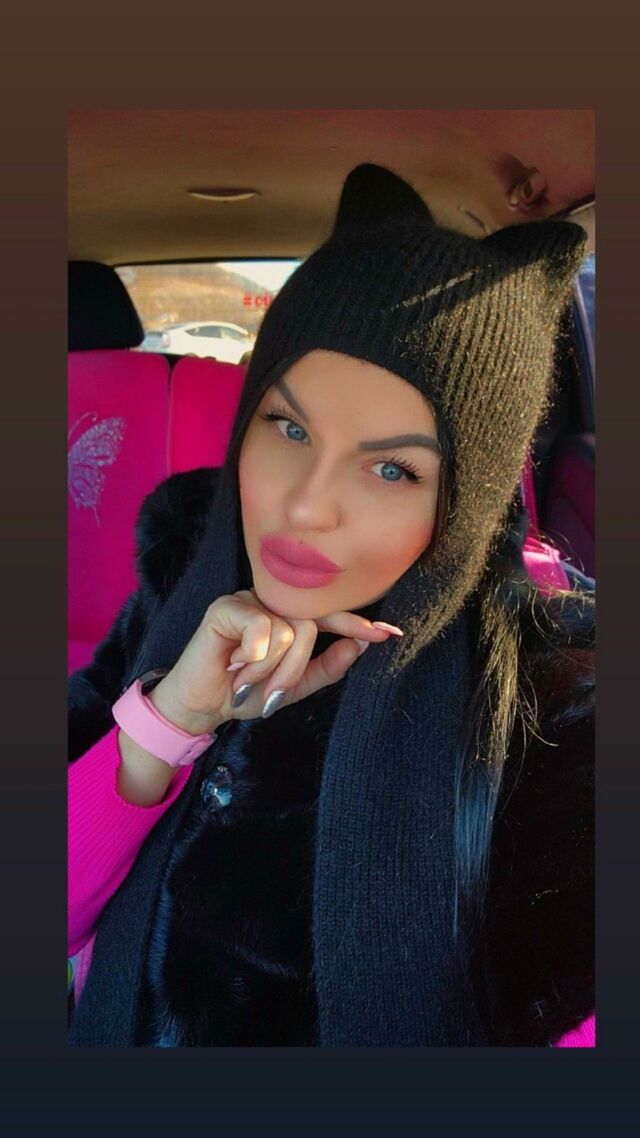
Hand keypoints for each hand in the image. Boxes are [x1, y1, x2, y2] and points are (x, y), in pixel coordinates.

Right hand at [148, 588, 399, 731]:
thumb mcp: (294, 685)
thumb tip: (359, 645)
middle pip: (311, 626)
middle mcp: (271, 602)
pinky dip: (255, 657)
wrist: (202, 707)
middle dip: (295, 668)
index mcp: (288, 616)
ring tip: (246, 677)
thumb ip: (328, 667)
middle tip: (273, 691)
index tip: (388, 634)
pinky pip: (263, 628)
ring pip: (289, 631)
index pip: (328, 614)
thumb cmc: (246, 692)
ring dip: (271, 668)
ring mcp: (249, 600)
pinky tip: (235, 663)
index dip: (356, 623)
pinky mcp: (226, 607)